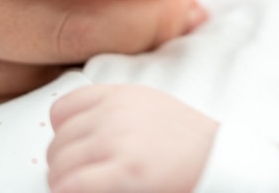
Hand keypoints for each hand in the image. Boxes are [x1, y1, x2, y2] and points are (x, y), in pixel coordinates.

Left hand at [47, 85, 217, 192]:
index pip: (61, 111)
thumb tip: (76, 134)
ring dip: (68, 185)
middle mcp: (114, 113)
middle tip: (87, 179)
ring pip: (58, 168)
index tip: (77, 151)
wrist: (220, 158)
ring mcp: (117, 140)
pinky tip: (93, 192)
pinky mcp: (125, 172)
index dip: (65, 136)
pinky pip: (69, 186)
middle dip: (66, 167)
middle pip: (57, 144)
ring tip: (92, 188)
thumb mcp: (148, 106)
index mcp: (119, 95)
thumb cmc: (188, 140)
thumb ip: (112, 111)